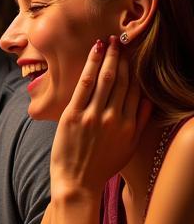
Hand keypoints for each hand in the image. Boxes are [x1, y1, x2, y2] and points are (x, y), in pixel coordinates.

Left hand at [50, 37, 151, 201]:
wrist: (77, 182)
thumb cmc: (101, 166)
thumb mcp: (128, 147)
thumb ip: (141, 123)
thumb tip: (150, 100)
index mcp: (130, 125)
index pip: (135, 90)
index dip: (134, 70)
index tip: (132, 55)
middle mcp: (114, 118)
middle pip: (121, 81)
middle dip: (122, 58)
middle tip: (120, 41)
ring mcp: (94, 116)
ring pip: (105, 79)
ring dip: (108, 57)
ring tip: (108, 41)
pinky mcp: (74, 116)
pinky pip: (85, 84)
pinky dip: (91, 65)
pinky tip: (94, 52)